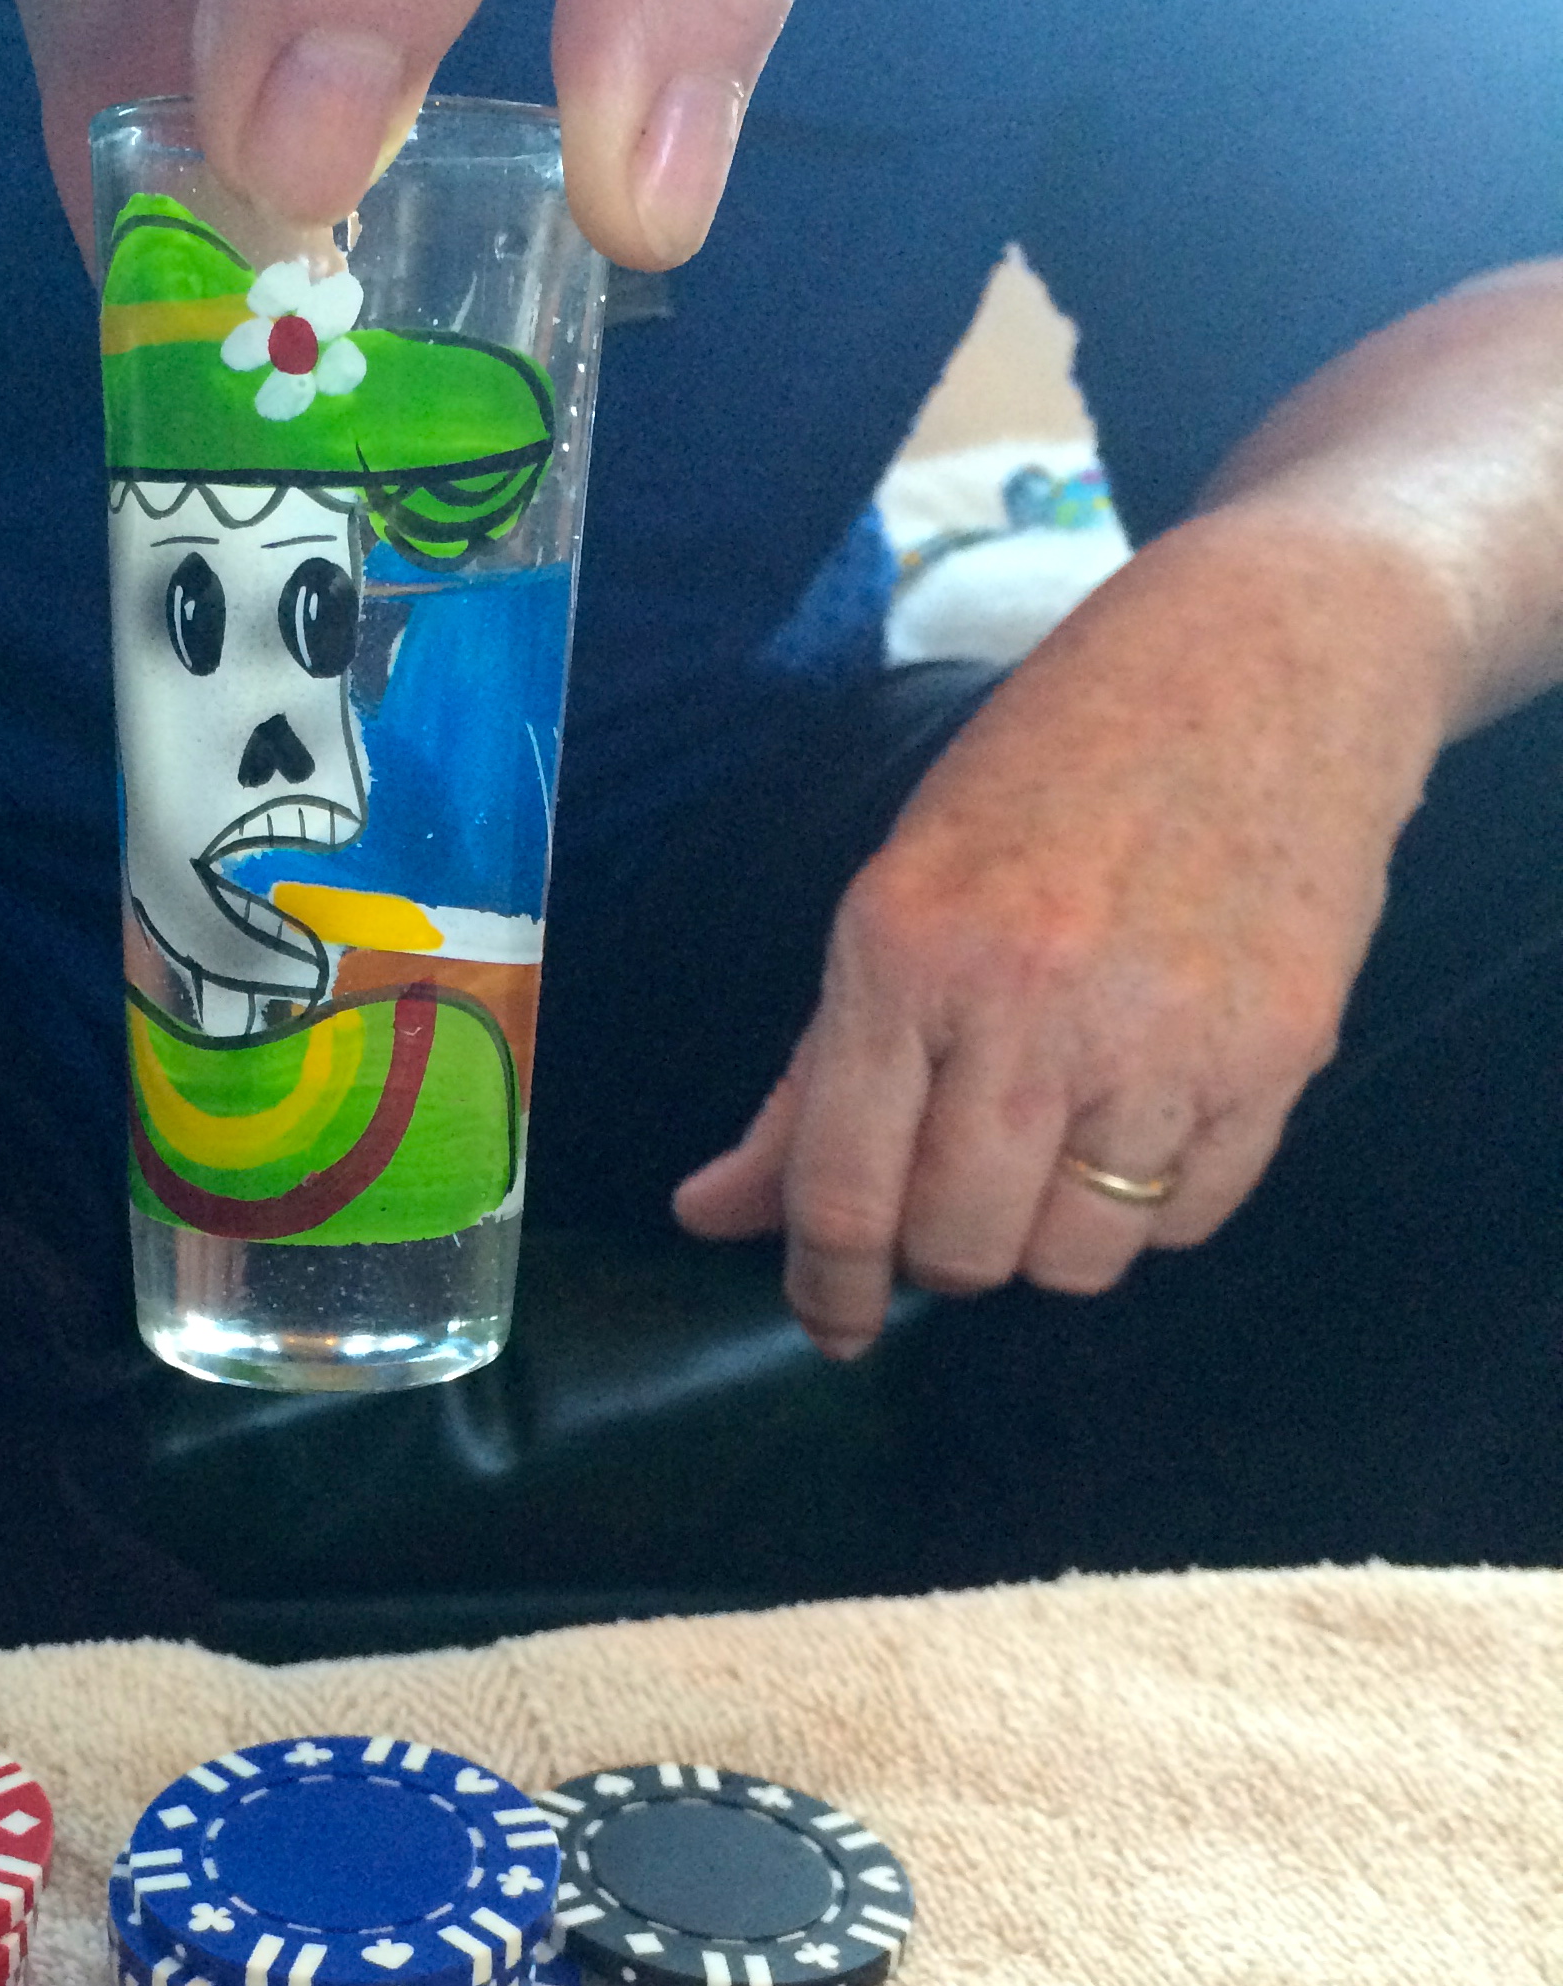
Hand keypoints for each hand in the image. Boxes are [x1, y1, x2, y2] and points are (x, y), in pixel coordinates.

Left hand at [671, 512, 1451, 1356]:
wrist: (1263, 660)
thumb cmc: (1049, 774)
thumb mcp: (897, 893)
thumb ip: (808, 1073)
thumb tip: (708, 1215)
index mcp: (905, 951)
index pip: (842, 1187)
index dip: (824, 1286)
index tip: (828, 1326)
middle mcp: (1031, 1001)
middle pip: (958, 1246)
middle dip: (938, 1257)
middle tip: (950, 1196)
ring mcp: (1165, 1034)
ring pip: (1075, 1258)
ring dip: (1045, 1240)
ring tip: (1050, 1148)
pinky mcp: (1277, 1054)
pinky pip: (1187, 1221)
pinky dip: (1149, 1209)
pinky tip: (1137, 1121)